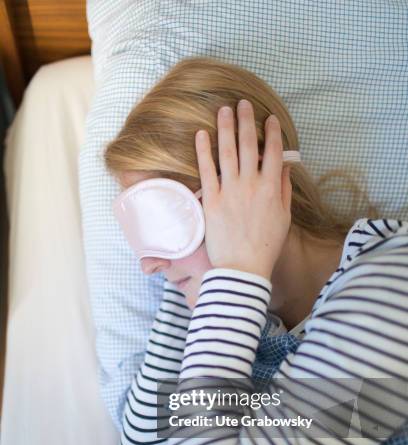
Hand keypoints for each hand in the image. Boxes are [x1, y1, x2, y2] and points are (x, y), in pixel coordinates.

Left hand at [195, 99, 291, 279]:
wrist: (243, 267)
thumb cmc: (266, 245)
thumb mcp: (284, 218)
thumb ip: (283, 189)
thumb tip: (283, 167)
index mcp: (271, 188)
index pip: (273, 152)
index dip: (272, 132)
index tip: (269, 118)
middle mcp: (251, 184)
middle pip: (249, 145)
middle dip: (247, 121)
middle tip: (243, 103)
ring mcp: (230, 190)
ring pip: (228, 152)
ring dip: (226, 128)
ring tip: (224, 110)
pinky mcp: (212, 200)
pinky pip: (206, 170)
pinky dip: (204, 150)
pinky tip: (202, 134)